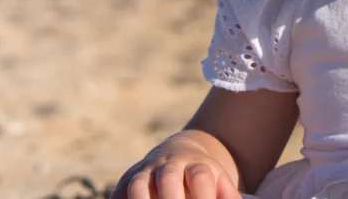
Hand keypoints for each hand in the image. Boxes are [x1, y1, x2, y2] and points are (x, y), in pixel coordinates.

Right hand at [110, 135, 239, 198]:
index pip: (200, 177)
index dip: (203, 197)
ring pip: (139, 185)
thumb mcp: (220, 183)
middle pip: (169, 179)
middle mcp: (169, 166)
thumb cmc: (203, 178)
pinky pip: (119, 194)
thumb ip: (228, 196)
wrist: (177, 153)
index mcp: (196, 165)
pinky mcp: (125, 182)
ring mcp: (145, 172)